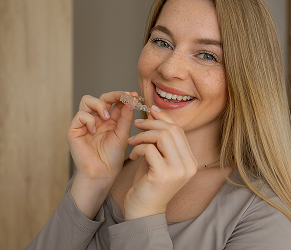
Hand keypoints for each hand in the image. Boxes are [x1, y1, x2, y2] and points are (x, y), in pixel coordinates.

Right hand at [67, 91, 133, 185]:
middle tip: (124, 98)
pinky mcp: (74, 130)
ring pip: (87, 100)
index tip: (134, 96)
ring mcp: (85, 123)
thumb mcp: (123, 135)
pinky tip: (94, 131)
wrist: (102, 174)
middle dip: (114, 95)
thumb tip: (131, 99)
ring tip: (107, 118)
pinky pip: (80, 115)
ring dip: (99, 105)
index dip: (123, 96)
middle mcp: (97, 119)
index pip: (114, 101)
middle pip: (102, 97)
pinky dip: (89, 120)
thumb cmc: (112, 157)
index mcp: (109, 120)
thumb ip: (125, 117)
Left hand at [124, 106, 196, 220]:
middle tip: (137, 125)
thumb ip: (160, 140)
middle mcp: (189, 165)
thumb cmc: (149, 184)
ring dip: (143, 135)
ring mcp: (178, 170)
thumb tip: (155, 113)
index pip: (179, 130)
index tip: (150, 110)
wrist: (143, 213)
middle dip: (151, 123)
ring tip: (132, 141)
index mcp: (190, 160)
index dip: (164, 117)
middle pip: (172, 130)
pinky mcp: (163, 175)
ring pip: (162, 136)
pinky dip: (138, 148)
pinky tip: (133, 156)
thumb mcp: (158, 159)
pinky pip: (150, 149)